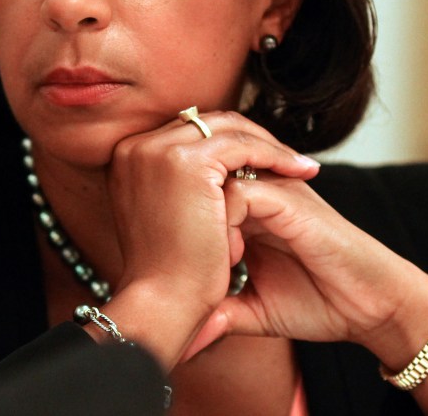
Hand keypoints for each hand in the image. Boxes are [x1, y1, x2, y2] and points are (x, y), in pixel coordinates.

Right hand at [100, 111, 318, 367]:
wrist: (161, 303)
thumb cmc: (166, 275)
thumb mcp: (164, 218)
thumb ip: (175, 189)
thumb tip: (209, 176)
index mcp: (127, 157)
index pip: (188, 132)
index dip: (228, 143)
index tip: (261, 160)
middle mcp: (135, 146)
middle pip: (205, 123)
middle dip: (250, 138)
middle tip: (288, 159)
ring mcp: (156, 150)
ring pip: (226, 128)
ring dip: (267, 144)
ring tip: (300, 167)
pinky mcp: (185, 161)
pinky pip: (242, 144)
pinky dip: (274, 154)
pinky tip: (298, 172)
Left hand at [183, 173, 427, 362]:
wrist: (370, 305)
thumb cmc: (318, 301)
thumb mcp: (252, 309)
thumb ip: (218, 311)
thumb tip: (180, 335)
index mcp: (244, 208)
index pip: (192, 188)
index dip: (175, 219)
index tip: (174, 263)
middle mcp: (256, 191)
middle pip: (197, 175)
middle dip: (182, 214)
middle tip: (181, 255)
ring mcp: (273, 192)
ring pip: (213, 178)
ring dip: (202, 219)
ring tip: (212, 261)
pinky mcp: (290, 200)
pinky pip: (241, 192)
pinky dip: (226, 222)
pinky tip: (232, 256)